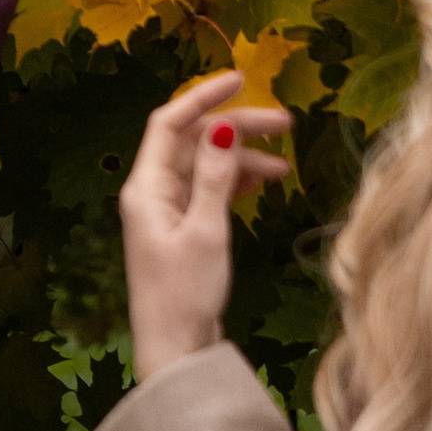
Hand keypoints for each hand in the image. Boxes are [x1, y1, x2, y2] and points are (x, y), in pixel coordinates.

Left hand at [116, 69, 292, 382]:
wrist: (177, 351)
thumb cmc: (186, 296)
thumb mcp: (206, 232)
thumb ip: (216, 177)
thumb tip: (225, 125)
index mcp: (146, 187)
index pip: (170, 122)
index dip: (205, 96)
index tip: (241, 79)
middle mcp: (151, 193)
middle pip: (193, 141)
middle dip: (237, 127)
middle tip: (286, 124)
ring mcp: (166, 211)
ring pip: (205, 165)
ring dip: (242, 158)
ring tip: (285, 167)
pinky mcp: (183, 230)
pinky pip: (209, 190)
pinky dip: (236, 182)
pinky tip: (265, 182)